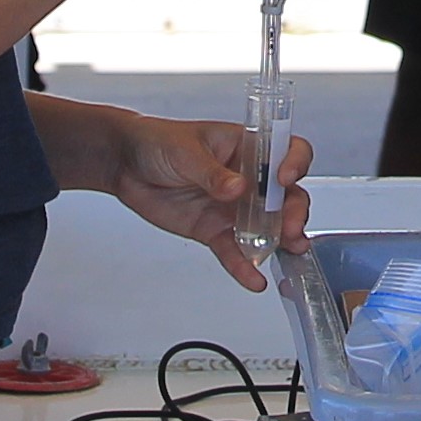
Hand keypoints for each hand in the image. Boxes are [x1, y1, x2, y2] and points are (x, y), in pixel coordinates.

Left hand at [62, 111, 312, 292]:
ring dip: (281, 240)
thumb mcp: (185, 150)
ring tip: (288, 251)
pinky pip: (234, 250)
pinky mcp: (214, 230)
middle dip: (294, 211)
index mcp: (247, 147)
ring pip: (267, 226)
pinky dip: (244, 265)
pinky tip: (253, 278)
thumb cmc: (159, 141)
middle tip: (291, 226)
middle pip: (286, 195)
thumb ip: (211, 172)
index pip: (287, 151)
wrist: (125, 164)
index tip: (285, 178)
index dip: (295, 163)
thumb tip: (237, 188)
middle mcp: (248, 178)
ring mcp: (233, 207)